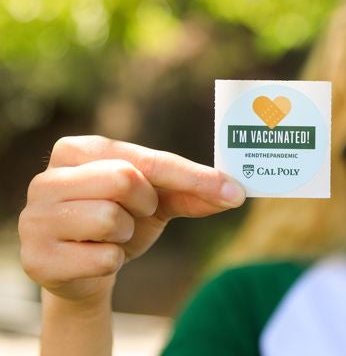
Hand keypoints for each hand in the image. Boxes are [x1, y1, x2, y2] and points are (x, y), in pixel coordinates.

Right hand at [19, 135, 245, 303]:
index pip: (146, 159)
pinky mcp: (36, 257)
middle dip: (144, 204)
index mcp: (78, 150)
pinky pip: (102, 259)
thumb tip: (236, 193)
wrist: (84, 269)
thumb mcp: (158, 200)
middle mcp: (49, 178)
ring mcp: (35, 217)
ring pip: (110, 219)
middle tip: (135, 213)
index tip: (234, 192)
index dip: (193, 176)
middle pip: (125, 179)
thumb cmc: (121, 221)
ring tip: (109, 235)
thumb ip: (194, 191)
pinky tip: (93, 258)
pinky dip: (111, 262)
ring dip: (125, 234)